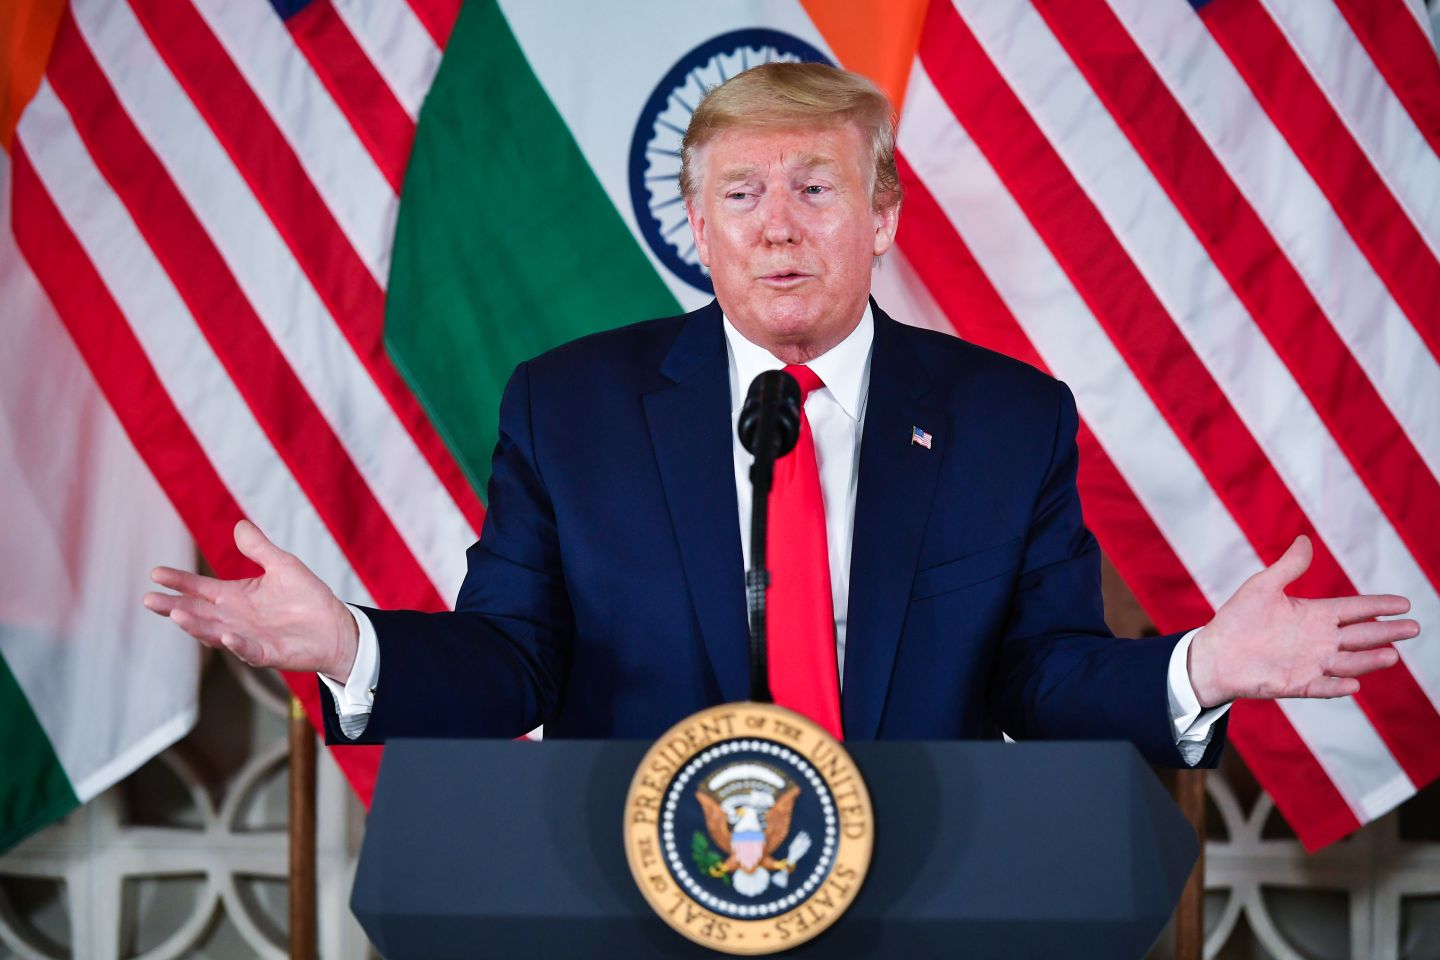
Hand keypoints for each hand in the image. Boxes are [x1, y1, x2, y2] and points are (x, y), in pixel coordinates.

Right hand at [143, 520, 358, 680]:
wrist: (336, 627)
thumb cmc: (307, 598)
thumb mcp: (282, 566)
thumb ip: (259, 549)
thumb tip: (239, 524)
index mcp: (235, 597)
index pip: (200, 589)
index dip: (179, 581)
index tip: (156, 573)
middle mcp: (235, 619)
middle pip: (198, 612)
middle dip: (173, 606)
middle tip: (150, 599)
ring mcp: (248, 638)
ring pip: (215, 633)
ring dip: (196, 625)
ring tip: (177, 614)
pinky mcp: (267, 654)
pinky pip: (248, 650)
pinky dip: (237, 645)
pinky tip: (226, 636)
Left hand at [1188, 535, 1419, 707]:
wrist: (1215, 654)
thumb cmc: (1238, 619)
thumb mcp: (1262, 587)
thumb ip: (1287, 568)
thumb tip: (1305, 540)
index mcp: (1314, 615)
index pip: (1354, 609)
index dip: (1379, 606)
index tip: (1405, 603)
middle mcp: (1319, 640)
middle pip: (1361, 635)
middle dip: (1387, 632)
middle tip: (1414, 627)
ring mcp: (1310, 663)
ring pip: (1348, 662)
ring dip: (1369, 660)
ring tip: (1392, 655)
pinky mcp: (1297, 684)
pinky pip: (1321, 686)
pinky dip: (1337, 687)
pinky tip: (1354, 685)